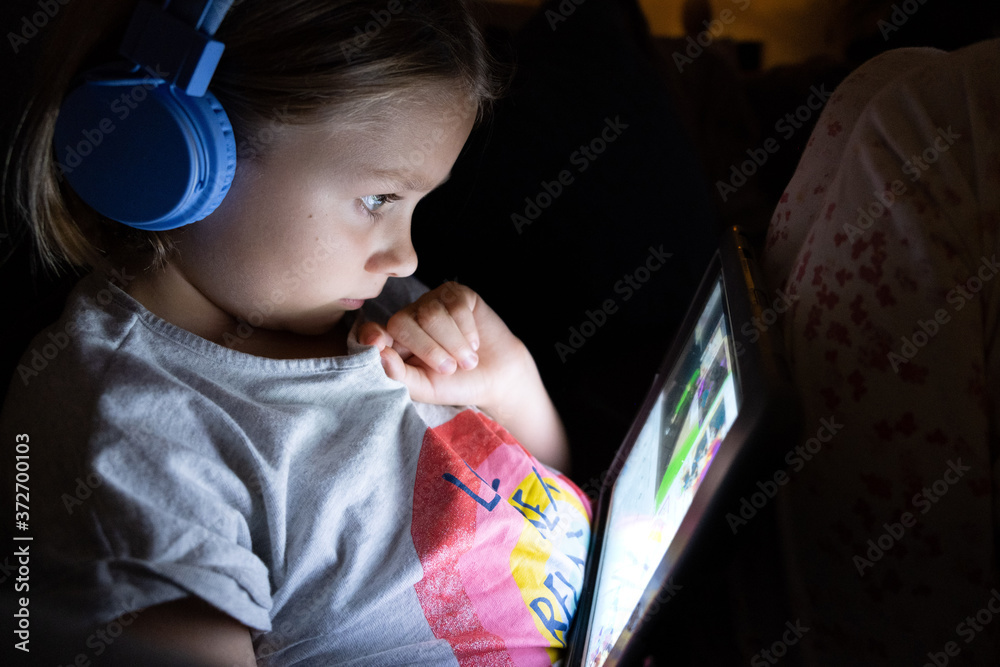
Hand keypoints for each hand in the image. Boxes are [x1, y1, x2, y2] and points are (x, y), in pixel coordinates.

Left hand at [358, 282, 528, 408]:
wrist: (495, 376)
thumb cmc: (455, 384)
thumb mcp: (424, 388)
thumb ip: (399, 375)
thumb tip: (379, 353)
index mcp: (394, 342)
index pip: (373, 332)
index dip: (373, 336)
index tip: (379, 345)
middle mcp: (409, 317)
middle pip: (404, 321)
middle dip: (430, 350)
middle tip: (451, 370)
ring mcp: (432, 302)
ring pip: (432, 314)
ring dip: (454, 343)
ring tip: (468, 361)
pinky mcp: (455, 294)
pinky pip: (455, 305)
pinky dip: (467, 329)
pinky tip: (474, 343)